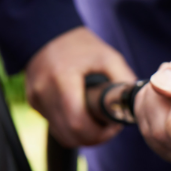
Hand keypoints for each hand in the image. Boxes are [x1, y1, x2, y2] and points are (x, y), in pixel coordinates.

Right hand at [26, 27, 135, 147]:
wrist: (48, 33)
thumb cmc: (82, 46)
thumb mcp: (109, 57)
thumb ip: (124, 80)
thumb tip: (136, 104)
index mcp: (62, 79)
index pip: (78, 123)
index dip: (100, 134)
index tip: (114, 126)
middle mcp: (44, 91)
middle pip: (70, 135)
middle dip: (94, 137)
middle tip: (109, 127)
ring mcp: (36, 98)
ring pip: (62, 135)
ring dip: (83, 136)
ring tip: (98, 122)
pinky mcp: (34, 102)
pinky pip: (55, 127)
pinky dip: (71, 128)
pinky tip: (83, 115)